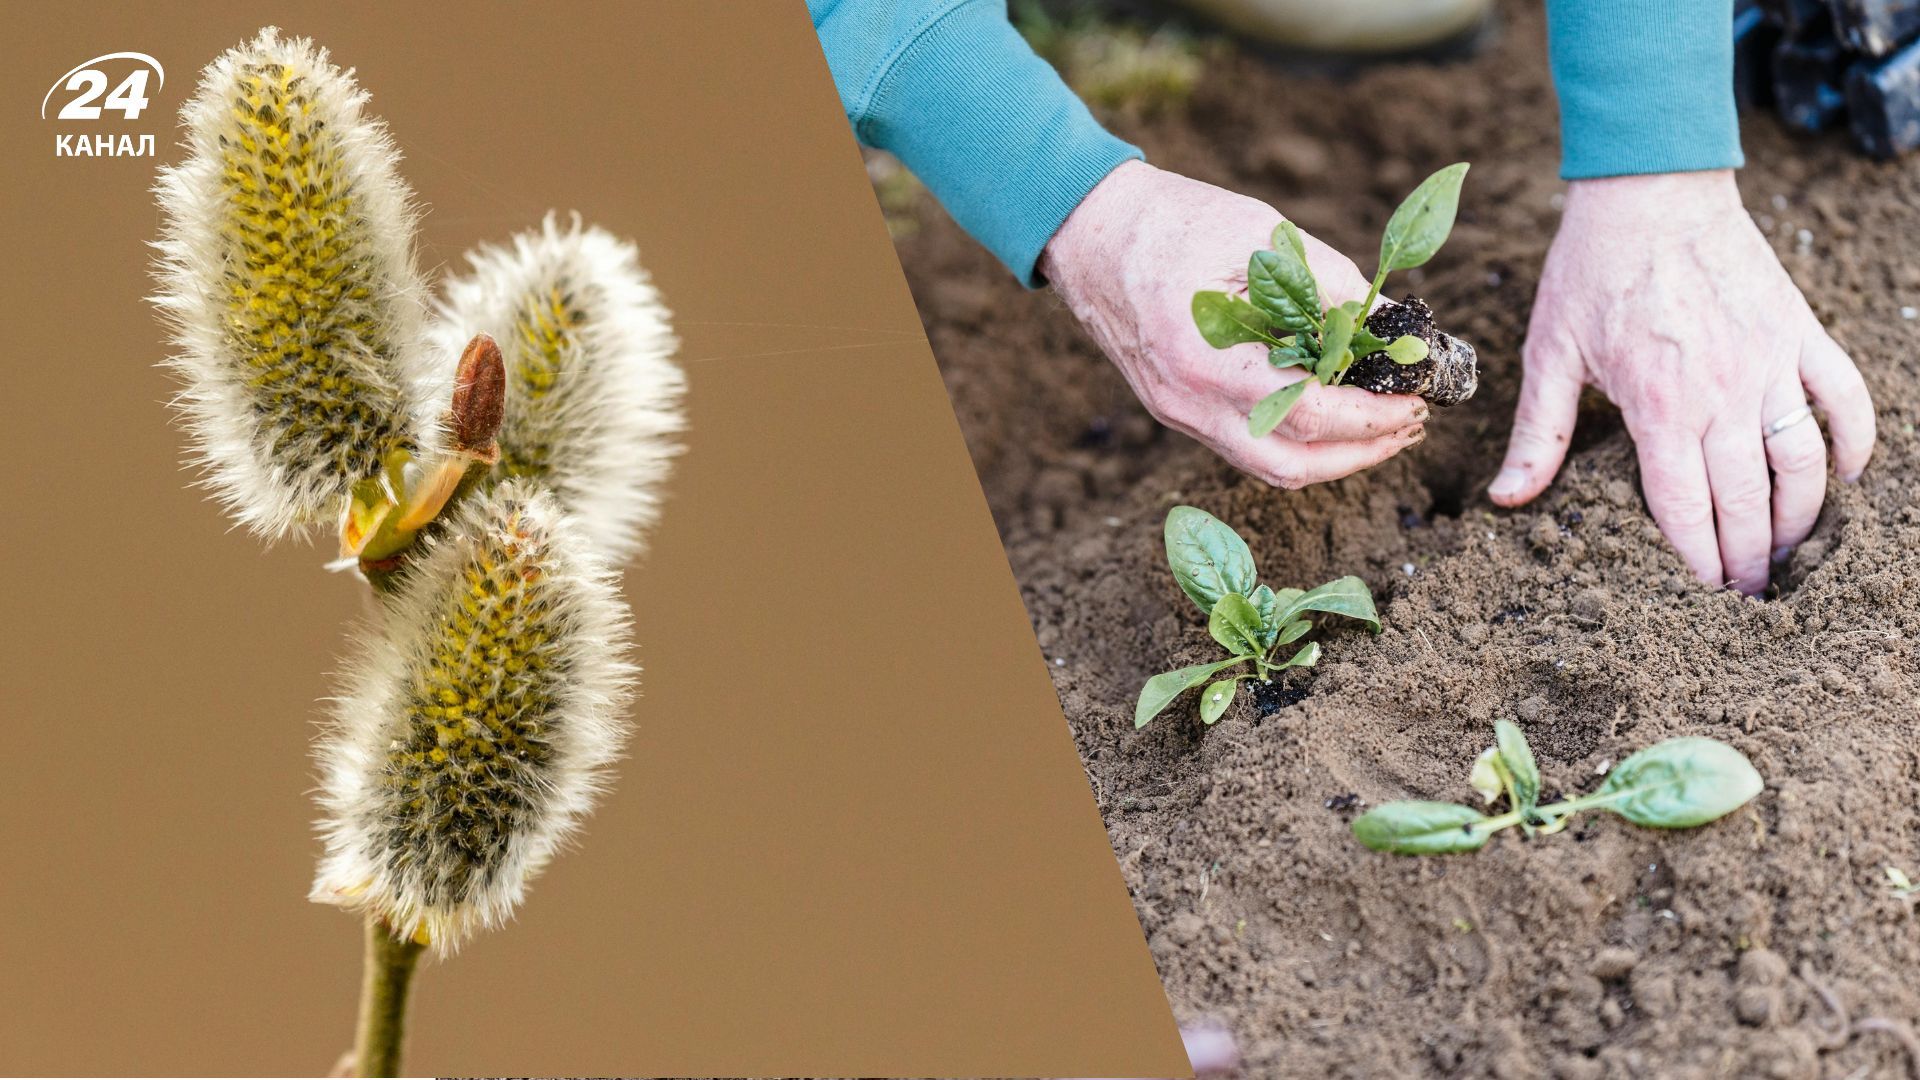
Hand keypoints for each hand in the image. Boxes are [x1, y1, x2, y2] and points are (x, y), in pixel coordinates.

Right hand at [1040, 161, 1427, 488]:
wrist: (1088, 232)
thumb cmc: (1172, 222)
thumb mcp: (1260, 235)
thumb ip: (1329, 285)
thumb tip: (1390, 326)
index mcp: (1204, 358)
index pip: (1305, 414)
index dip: (1371, 417)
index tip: (1416, 400)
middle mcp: (1187, 402)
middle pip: (1289, 466)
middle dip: (1360, 454)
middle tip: (1410, 423)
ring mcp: (1178, 413)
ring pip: (1267, 465)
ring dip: (1332, 456)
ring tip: (1382, 426)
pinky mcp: (1176, 409)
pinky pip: (1246, 444)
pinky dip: (1298, 439)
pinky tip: (1331, 411)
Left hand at [1489, 171, 1874, 593]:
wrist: (1651, 189)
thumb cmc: (1591, 271)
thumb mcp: (1549, 354)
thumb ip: (1538, 434)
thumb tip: (1507, 499)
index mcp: (1657, 407)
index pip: (1685, 509)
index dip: (1696, 560)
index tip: (1701, 594)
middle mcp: (1722, 394)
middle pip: (1749, 501)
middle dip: (1749, 558)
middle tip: (1748, 594)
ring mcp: (1770, 363)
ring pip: (1806, 462)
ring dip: (1803, 518)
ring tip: (1789, 553)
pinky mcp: (1801, 332)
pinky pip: (1845, 399)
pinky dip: (1856, 443)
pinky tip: (1846, 479)